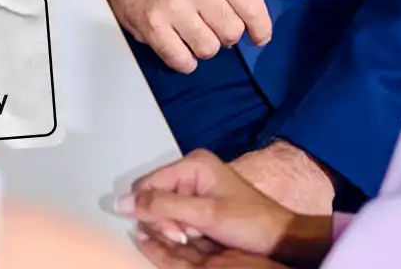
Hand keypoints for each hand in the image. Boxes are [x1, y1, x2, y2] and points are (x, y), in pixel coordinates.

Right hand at [64, 0, 271, 72]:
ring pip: (208, 49)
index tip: (259, 37)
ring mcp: (172, 6)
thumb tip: (252, 23)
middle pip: (231, 32)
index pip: (252, 5)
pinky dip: (184, 59)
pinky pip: (181, 60)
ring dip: (203, 46)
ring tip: (192, 31)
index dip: (261, 27)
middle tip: (213, 25)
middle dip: (226, 35)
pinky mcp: (151, 26)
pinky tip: (180, 45)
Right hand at [117, 149, 333, 267]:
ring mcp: (195, 187)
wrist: (278, 238)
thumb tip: (121, 202)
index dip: (150, 210)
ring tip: (196, 237)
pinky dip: (182, 229)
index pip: (147, 184)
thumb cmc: (248, 222)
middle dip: (165, 221)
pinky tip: (197, 236)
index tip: (173, 232)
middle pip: (153, 197)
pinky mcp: (199, 203)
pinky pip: (176, 216)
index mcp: (193, 163)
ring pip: (163, 210)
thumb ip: (162, 207)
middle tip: (187, 236)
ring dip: (175, 228)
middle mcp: (191, 170)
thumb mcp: (204, 214)